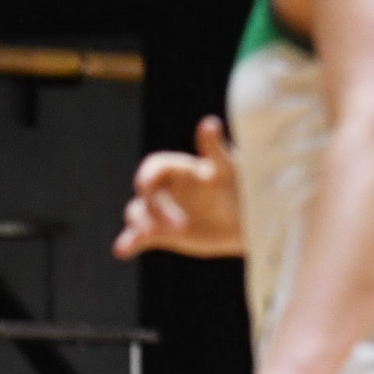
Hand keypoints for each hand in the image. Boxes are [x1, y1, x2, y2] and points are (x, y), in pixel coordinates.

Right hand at [115, 116, 244, 259]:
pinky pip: (139, 237)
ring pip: (137, 214)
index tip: (147, 188)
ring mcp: (163, 213)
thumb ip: (215, 148)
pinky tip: (122, 250)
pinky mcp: (162, 234)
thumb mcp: (229, 170)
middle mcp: (168, 190)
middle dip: (151, 208)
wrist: (251, 222)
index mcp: (181, 170)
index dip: (146, 176)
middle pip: (143, 194)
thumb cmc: (244, 190)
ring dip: (138, 224)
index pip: (153, 167)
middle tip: (177, 226)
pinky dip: (129, 243)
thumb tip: (209, 123)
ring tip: (149, 234)